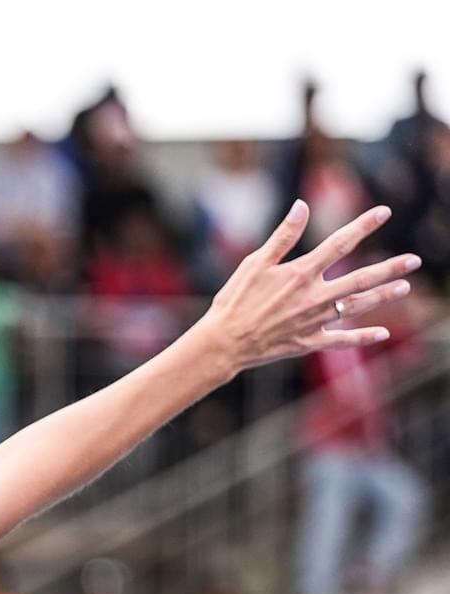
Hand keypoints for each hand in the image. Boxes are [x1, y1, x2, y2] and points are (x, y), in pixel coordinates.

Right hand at [200, 201, 419, 372]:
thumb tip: (301, 206)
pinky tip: (383, 333)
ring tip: (404, 287)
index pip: (340, 243)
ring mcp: (313, 321)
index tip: (384, 212)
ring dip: (383, 296)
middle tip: (414, 260)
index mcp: (301, 273)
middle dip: (390, 268)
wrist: (222, 344)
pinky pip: (341, 340)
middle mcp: (313, 296)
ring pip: (356, 306)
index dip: (363, 226)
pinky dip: (362, 337)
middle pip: (360, 278)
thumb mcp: (254, 263)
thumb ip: (282, 236)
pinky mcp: (307, 343)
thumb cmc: (234, 302)